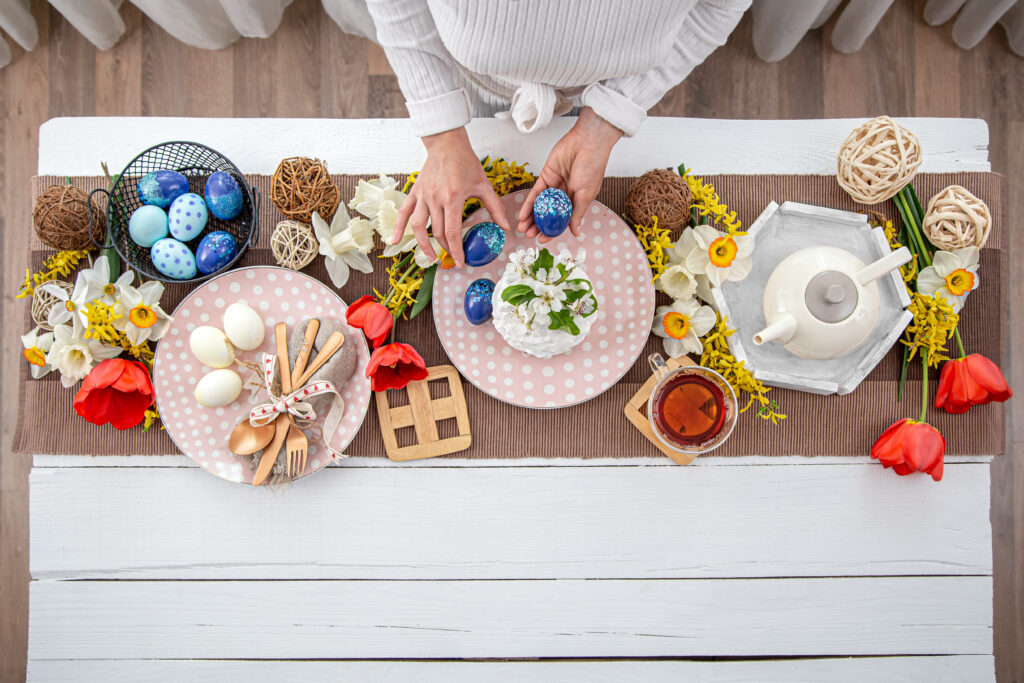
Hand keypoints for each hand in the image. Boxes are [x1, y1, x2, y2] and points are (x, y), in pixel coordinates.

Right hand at [394, 126, 509, 266]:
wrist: (447, 144)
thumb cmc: (466, 162)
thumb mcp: (483, 185)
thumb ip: (494, 208)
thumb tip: (505, 227)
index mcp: (452, 198)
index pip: (452, 232)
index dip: (456, 250)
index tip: (461, 261)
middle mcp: (435, 198)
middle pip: (438, 232)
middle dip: (446, 248)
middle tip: (453, 258)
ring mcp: (423, 196)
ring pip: (419, 227)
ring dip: (423, 244)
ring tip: (431, 256)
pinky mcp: (415, 192)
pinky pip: (404, 212)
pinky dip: (398, 227)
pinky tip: (395, 241)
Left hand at [517, 107, 622, 241]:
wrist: (587, 142)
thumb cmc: (592, 167)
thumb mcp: (586, 196)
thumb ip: (577, 214)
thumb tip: (576, 232)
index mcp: (577, 201)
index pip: (562, 221)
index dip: (551, 231)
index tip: (542, 240)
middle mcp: (565, 195)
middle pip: (548, 214)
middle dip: (538, 226)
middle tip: (528, 235)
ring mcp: (554, 185)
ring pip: (540, 205)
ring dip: (531, 217)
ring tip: (522, 228)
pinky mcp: (546, 175)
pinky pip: (535, 193)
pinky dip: (529, 204)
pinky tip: (522, 214)